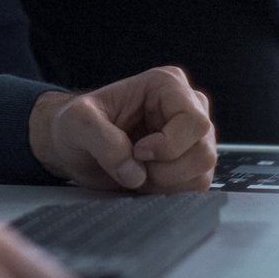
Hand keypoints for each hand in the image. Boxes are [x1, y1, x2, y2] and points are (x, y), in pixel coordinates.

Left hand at [28, 66, 215, 193]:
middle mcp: (189, 107)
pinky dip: (167, 193)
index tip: (137, 151)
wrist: (75, 147)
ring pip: (201, 174)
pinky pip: (195, 189)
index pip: (194, 122)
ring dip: (163, 184)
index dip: (168, 145)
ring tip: (133, 171)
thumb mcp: (77, 122)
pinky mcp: (193, 163)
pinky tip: (144, 180)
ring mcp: (194, 138)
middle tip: (131, 166)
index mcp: (166, 84)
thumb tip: (135, 172)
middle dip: (164, 170)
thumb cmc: (77, 125)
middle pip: (203, 152)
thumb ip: (102, 140)